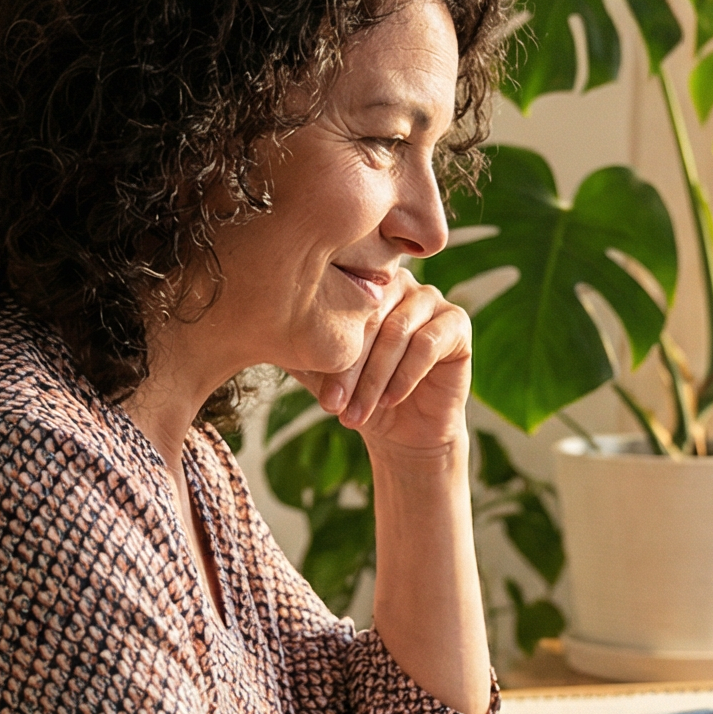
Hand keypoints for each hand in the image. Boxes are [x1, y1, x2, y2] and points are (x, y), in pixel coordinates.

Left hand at [300, 277, 470, 463]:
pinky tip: (389, 401)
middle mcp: (399, 282)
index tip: (319, 394)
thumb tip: (256, 328)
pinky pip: (428, 343)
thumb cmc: (358, 393)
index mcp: (362, 283)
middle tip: (332, 405)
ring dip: (374, 378)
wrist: (403, 431)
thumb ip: (298, 346)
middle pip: (370, 316)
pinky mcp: (456, 322)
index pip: (341, 305)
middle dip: (350, 367)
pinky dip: (404, 375)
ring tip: (356, 413)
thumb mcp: (321, 370)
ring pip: (397, 332)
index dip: (330, 349)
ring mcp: (431, 298)